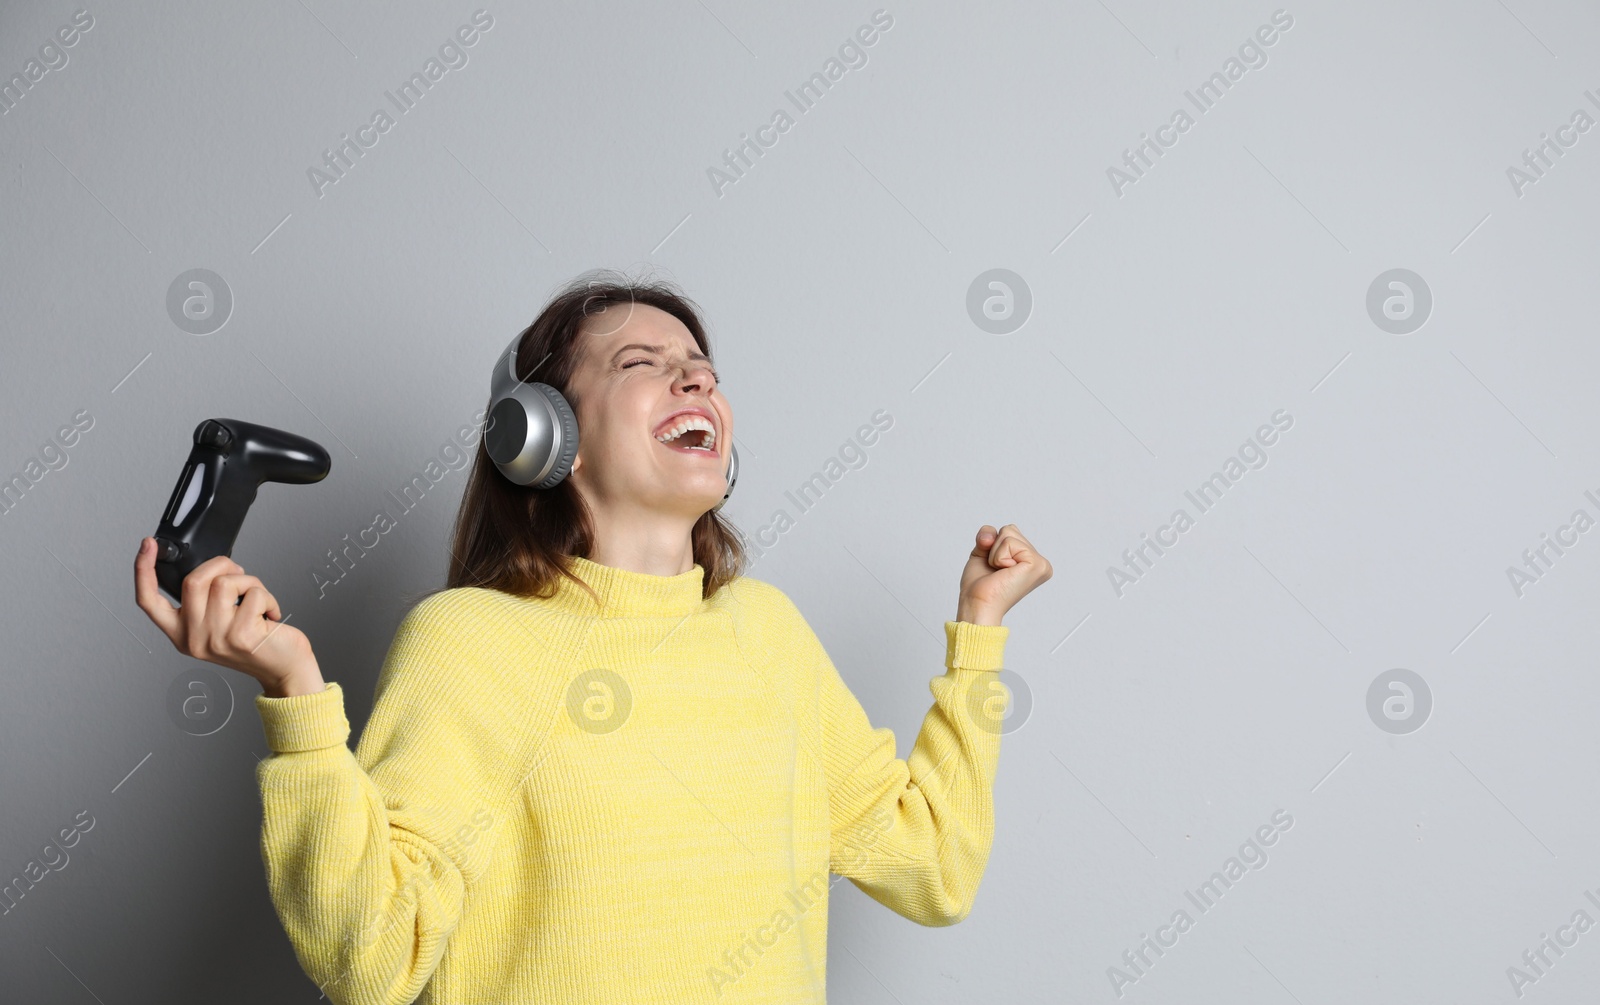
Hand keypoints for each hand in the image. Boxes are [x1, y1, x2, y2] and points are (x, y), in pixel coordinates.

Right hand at [133, 537, 324, 696]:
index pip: (148, 601)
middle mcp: (193, 638)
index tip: (148, 545)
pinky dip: (268, 596)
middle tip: (239, 575)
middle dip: (221, 564)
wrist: (284, 669)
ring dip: (248, 582)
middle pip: (192, 580)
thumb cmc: (255, 643)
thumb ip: (203, 602)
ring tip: (256, 600)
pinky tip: (270, 614)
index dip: (143, 570)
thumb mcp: (217, 626)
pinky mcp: (241, 636)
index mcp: (181, 633)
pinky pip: (254, 593)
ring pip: (224, 582)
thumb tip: (210, 569)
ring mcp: (215, 638)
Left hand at [956, 524, 1051, 626]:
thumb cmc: (980, 586)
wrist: (977, 604)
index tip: (996, 569)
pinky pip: (1009, 542)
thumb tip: (991, 534)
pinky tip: (1004, 573)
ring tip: (1000, 573)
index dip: (993, 546)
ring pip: (1009, 532)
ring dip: (995, 553)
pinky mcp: (1036, 564)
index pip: (1010, 531)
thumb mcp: (983, 552)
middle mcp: (1041, 563)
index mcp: (1031, 561)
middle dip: (994, 548)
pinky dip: (998, 557)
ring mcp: (1041, 564)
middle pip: (1010, 529)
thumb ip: (988, 535)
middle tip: (996, 571)